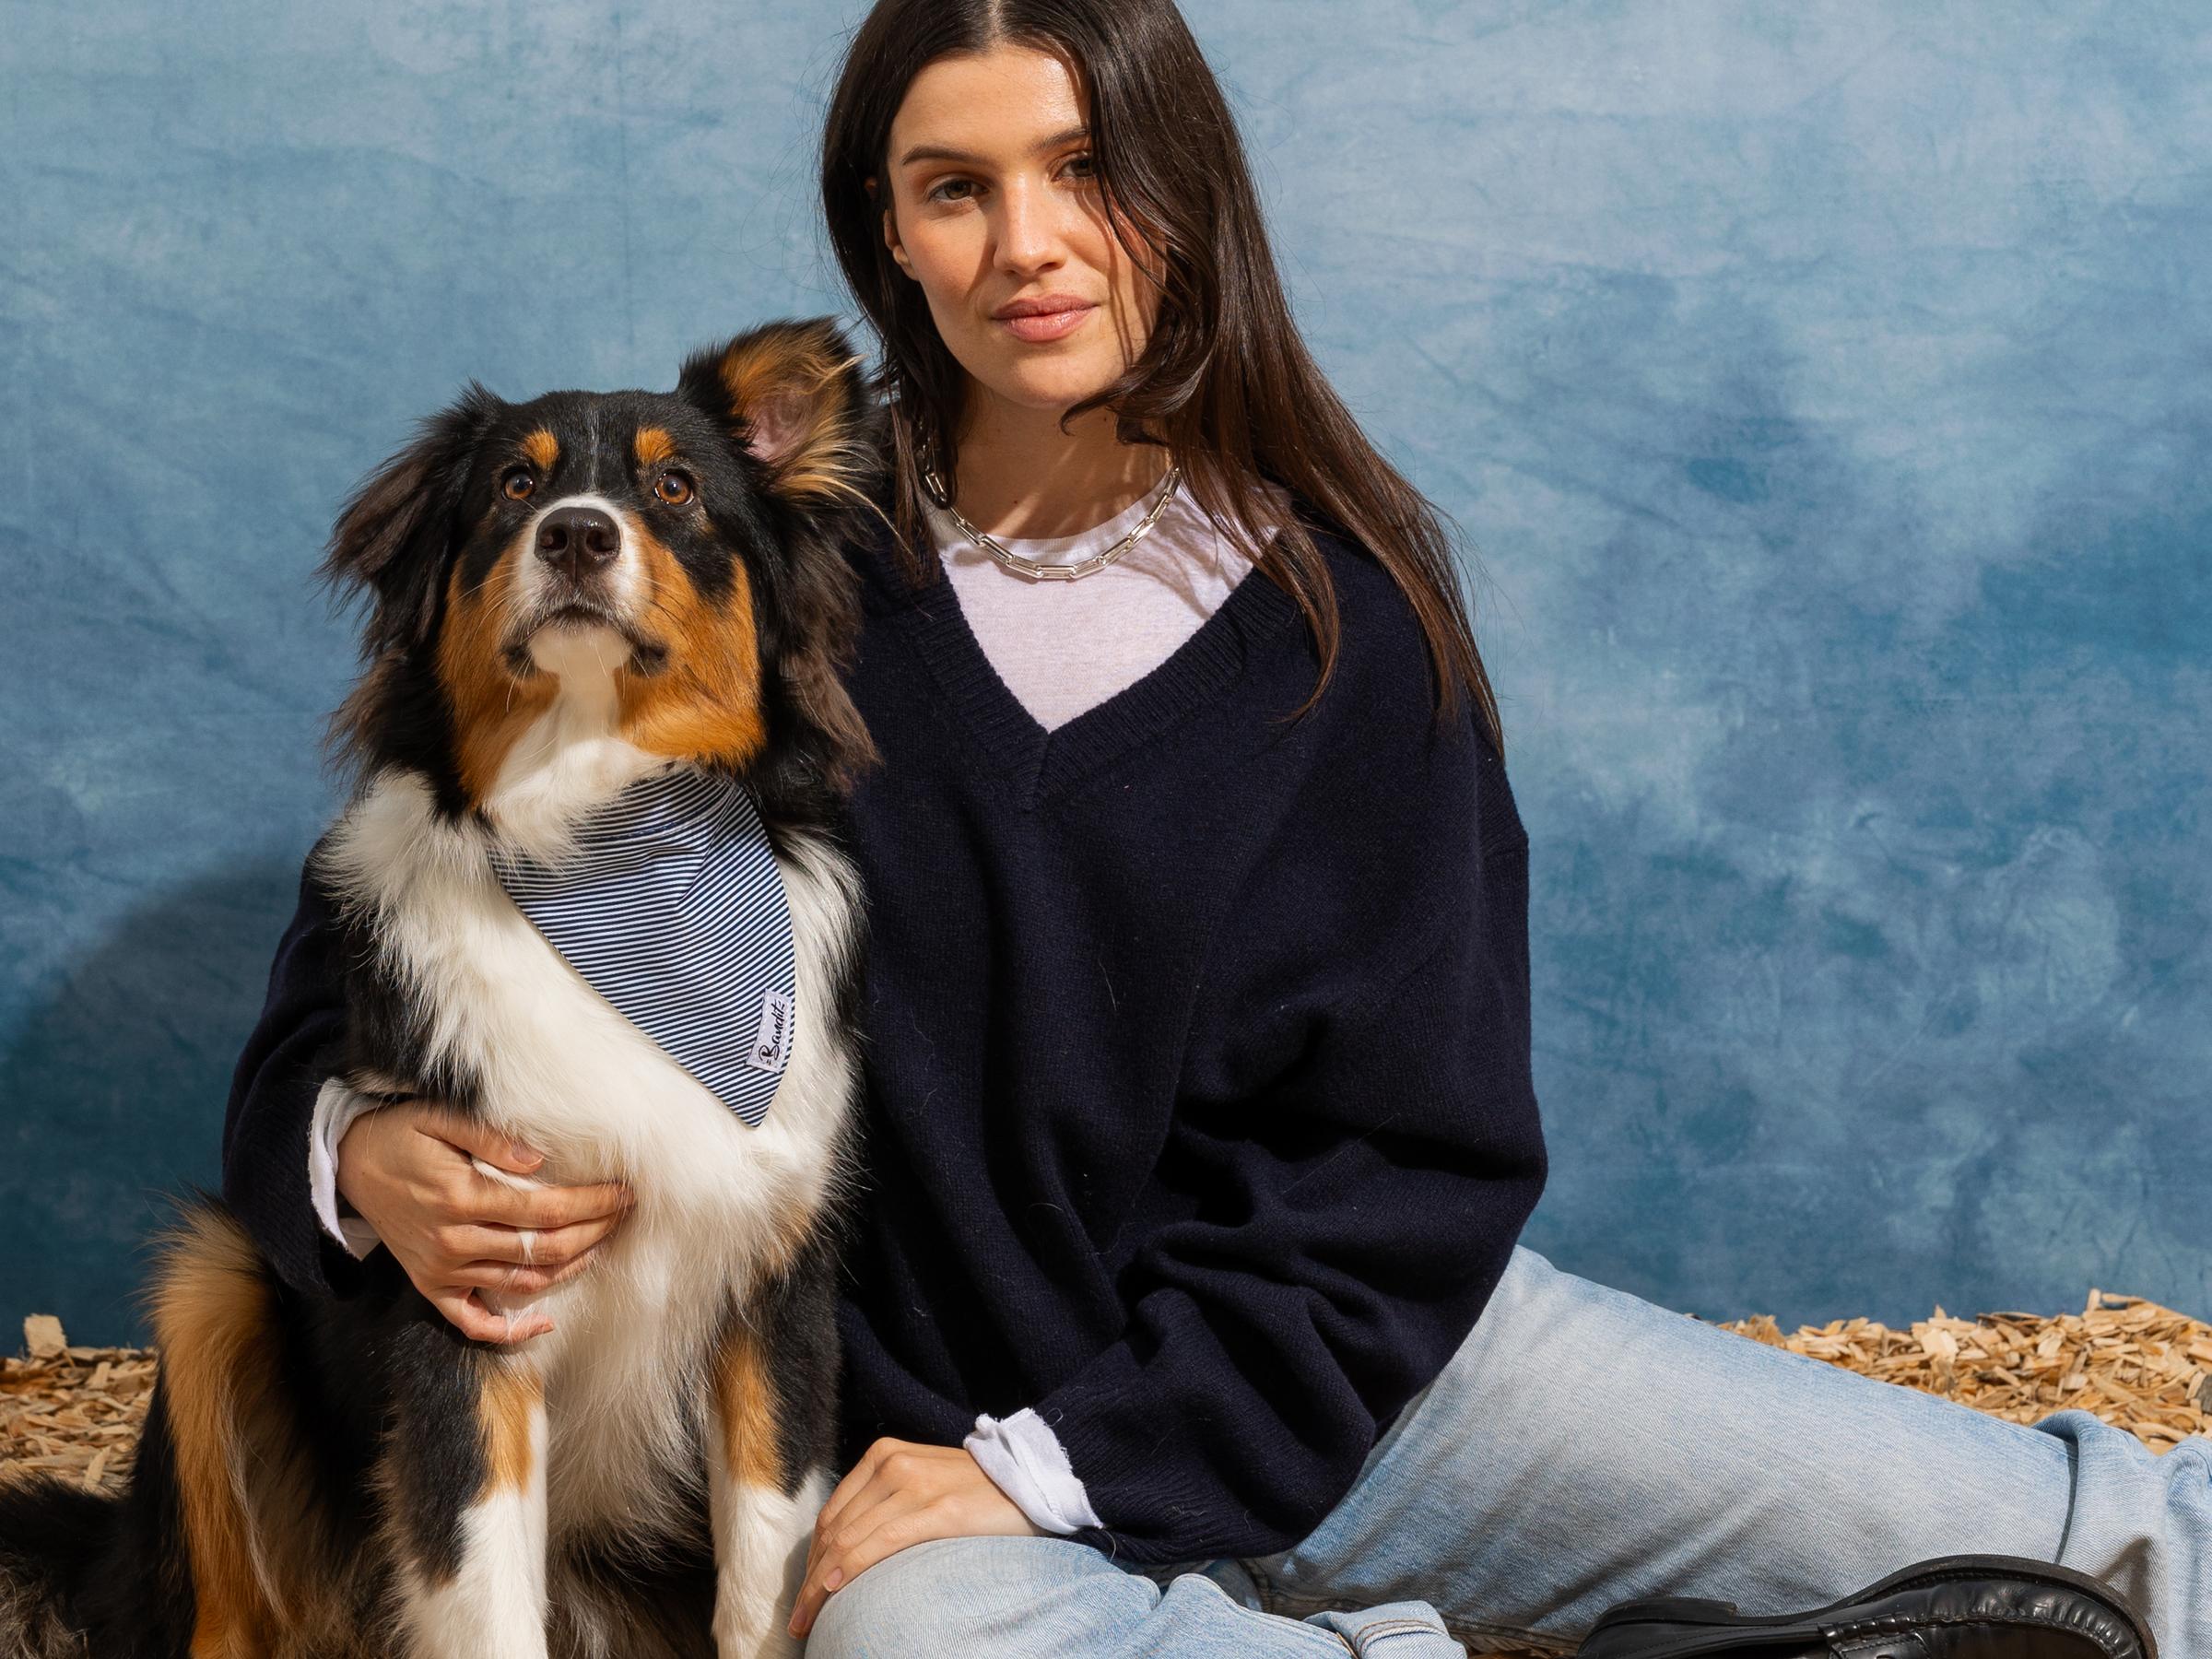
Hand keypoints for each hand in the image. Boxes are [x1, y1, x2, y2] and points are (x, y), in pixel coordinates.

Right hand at [335, 1101, 633, 1343]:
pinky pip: (473, 1322)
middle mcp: (454, 1241)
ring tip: (603, 1245)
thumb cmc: (399, 1136)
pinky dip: (510, 1330)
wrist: (347, 1166)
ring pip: (522, 1283)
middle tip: (624, 1215)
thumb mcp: (439, 1118)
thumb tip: (539, 1159)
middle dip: (594, 1232)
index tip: (624, 1193)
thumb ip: (490, 1139)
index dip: (593, 1204)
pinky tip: (546, 1322)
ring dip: (569, 1268)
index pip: (547, 1210)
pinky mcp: (431, 1286)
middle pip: (543, 1248)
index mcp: (462, 1197)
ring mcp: (442, 1270)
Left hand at [787, 1438, 1042, 1637]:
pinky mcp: (939, 1509)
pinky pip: (882, 1541)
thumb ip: (885, 1501)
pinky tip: (835, 1590)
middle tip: (798, 1618)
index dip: (811, 1559)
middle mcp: (893, 1463)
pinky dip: (853, 1567)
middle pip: (834, 1530)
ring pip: (850, 1539)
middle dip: (810, 1579)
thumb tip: (846, 1548)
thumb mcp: (922, 1482)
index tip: (803, 1594)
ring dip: (821, 1585)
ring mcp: (916, 1484)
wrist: (1033, 1480)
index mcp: (884, 1454)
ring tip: (809, 1619)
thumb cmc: (976, 1492)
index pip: (831, 1514)